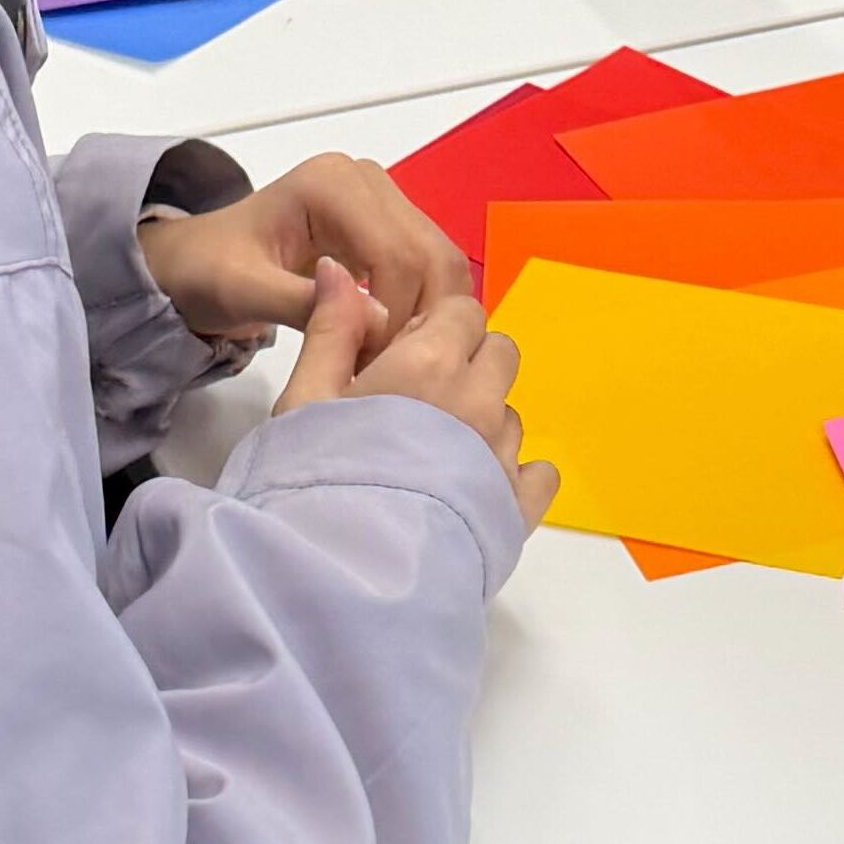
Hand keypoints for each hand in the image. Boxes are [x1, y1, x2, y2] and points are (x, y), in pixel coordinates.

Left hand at [142, 151, 471, 352]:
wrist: (196, 262)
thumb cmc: (208, 270)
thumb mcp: (241, 290)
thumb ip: (303, 303)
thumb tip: (377, 321)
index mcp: (331, 185)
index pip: (395, 252)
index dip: (397, 314)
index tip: (370, 364)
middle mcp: (367, 182)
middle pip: (431, 254)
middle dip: (421, 317)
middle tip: (390, 369)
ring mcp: (382, 202)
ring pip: (440, 263)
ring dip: (429, 316)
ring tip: (392, 361)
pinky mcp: (389, 227)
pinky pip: (429, 270)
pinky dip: (424, 310)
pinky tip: (396, 344)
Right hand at [278, 263, 556, 522]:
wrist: (338, 573)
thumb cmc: (311, 478)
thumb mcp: (303, 398)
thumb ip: (332, 330)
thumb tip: (341, 270)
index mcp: (430, 363)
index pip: (463, 312)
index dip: (434, 330)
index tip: (402, 361)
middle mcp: (480, 401)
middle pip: (499, 355)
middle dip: (468, 366)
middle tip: (419, 406)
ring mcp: (505, 456)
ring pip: (511, 416)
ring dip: (484, 424)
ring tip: (432, 462)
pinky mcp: (519, 507)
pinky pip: (539, 474)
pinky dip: (516, 476)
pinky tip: (477, 491)